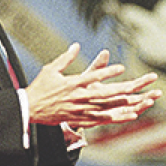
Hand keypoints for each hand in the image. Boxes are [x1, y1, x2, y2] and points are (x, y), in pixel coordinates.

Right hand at [25, 43, 160, 127]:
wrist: (29, 109)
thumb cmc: (40, 87)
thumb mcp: (51, 69)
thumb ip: (66, 58)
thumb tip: (76, 45)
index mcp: (72, 84)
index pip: (93, 76)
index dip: (108, 72)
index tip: (121, 67)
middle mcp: (78, 97)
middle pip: (103, 94)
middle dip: (120, 90)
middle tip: (136, 85)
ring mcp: (79, 110)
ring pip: (104, 108)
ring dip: (120, 105)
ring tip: (135, 101)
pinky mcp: (79, 119)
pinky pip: (99, 120)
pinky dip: (113, 118)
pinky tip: (126, 116)